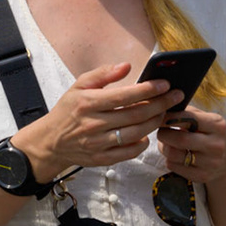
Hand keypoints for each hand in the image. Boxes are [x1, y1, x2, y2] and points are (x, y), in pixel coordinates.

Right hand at [9, 62, 184, 179]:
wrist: (50, 141)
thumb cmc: (68, 110)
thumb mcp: (79, 86)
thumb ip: (103, 74)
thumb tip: (126, 66)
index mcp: (89, 103)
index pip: (124, 96)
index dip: (148, 90)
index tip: (165, 84)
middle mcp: (94, 124)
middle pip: (135, 115)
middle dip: (160, 104)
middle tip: (175, 97)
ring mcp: (98, 143)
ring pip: (136, 133)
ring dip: (155, 122)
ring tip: (165, 112)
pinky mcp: (101, 159)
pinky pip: (129, 152)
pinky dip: (142, 143)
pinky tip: (147, 133)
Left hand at [155, 108, 225, 185]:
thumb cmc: (213, 134)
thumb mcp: (209, 120)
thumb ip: (189, 113)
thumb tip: (165, 108)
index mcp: (217, 126)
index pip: (189, 119)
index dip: (170, 117)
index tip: (160, 117)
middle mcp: (216, 145)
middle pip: (180, 139)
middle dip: (164, 134)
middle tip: (160, 132)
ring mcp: (210, 162)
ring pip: (174, 155)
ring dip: (164, 147)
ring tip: (166, 143)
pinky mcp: (202, 176)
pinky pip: (174, 167)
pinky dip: (169, 159)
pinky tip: (175, 155)